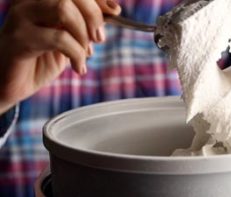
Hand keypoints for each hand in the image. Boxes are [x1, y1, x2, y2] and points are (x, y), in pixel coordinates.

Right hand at [0, 0, 120, 113]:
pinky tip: (79, 68)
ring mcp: (22, 17)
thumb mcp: (69, 39)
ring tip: (86, 54)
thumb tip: (111, 11)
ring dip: (83, 34)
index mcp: (42, 0)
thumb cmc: (39, 60)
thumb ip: (85, 24)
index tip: (115, 11)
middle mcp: (29, 2)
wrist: (10, 84)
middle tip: (99, 38)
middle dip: (93, 15)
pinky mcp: (19, 38)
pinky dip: (77, 54)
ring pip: (64, 9)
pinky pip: (59, 38)